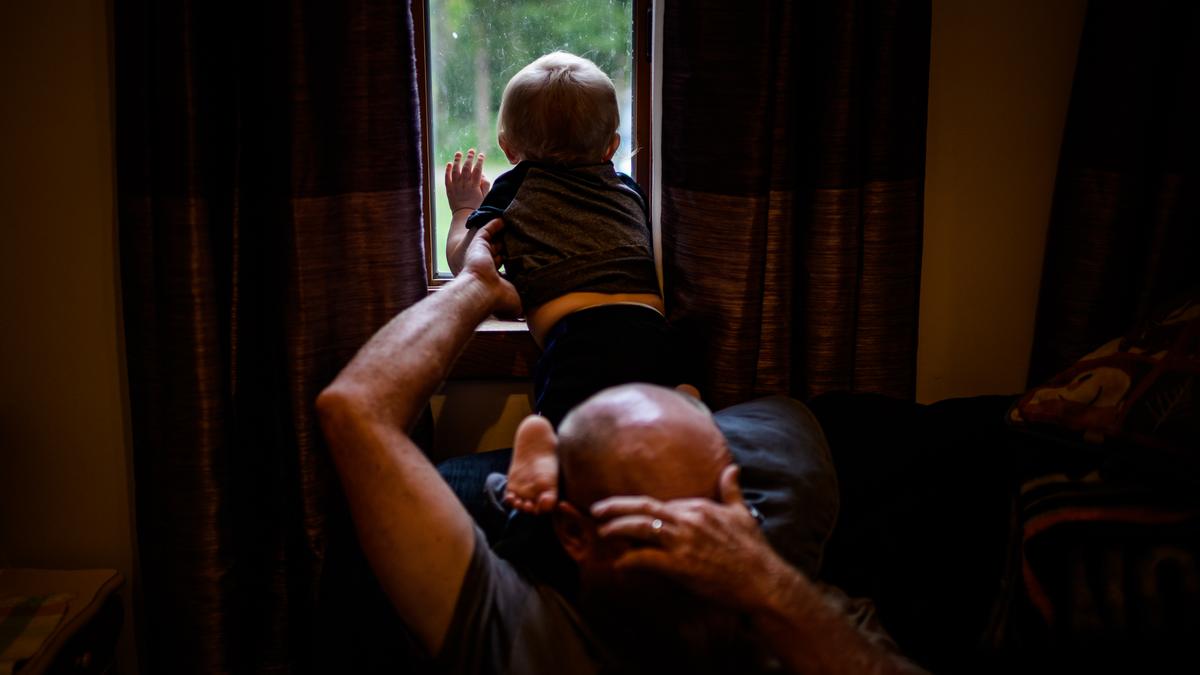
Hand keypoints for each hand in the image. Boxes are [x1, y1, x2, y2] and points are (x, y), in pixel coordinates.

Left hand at [444, 149, 490, 212]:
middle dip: (469, 158)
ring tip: (459, 153)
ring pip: (456, 170)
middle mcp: (464, 184)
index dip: (480, 161)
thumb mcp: (485, 196)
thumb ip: (485, 184)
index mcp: (474, 186)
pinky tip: (449, 163)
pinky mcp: (449, 189)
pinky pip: (447, 178)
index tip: (481, 155)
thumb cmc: (477, 206)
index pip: (477, 170)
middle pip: (466, 168)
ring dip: (457, 160)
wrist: (464, 215)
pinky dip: (448, 170)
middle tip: (471, 151)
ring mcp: (456, 186)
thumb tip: (482, 174)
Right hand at [461, 219, 520, 318]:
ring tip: (517, 225)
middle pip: (501, 251)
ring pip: (494, 240)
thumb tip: (542, 297)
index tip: (529, 254)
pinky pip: (487, 230)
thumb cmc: (500, 300)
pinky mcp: (478, 245)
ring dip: (504, 233)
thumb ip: (529, 295)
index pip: (508, 267)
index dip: (517, 260)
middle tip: (524, 237)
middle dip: (511, 245)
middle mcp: (489, 267)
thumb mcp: (520, 299)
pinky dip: (495, 224)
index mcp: (497, 280)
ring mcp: (483, 255)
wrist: (482, 292)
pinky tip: (504, 218)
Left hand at [590, 465, 786, 611]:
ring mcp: (684, 542)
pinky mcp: (681, 566)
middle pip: (644, 507)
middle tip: (596, 509)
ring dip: (617, 528)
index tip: (625, 512)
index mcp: (699, 507)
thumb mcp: (743, 514)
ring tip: (602, 531)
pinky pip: (647, 559)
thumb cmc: (753, 551)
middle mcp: (689, 519)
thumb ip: (731, 491)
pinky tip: (619, 564)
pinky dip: (629, 560)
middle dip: (617, 507)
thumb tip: (733, 468)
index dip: (640, 509)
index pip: (661, 503)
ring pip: (641, 528)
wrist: (763, 581)